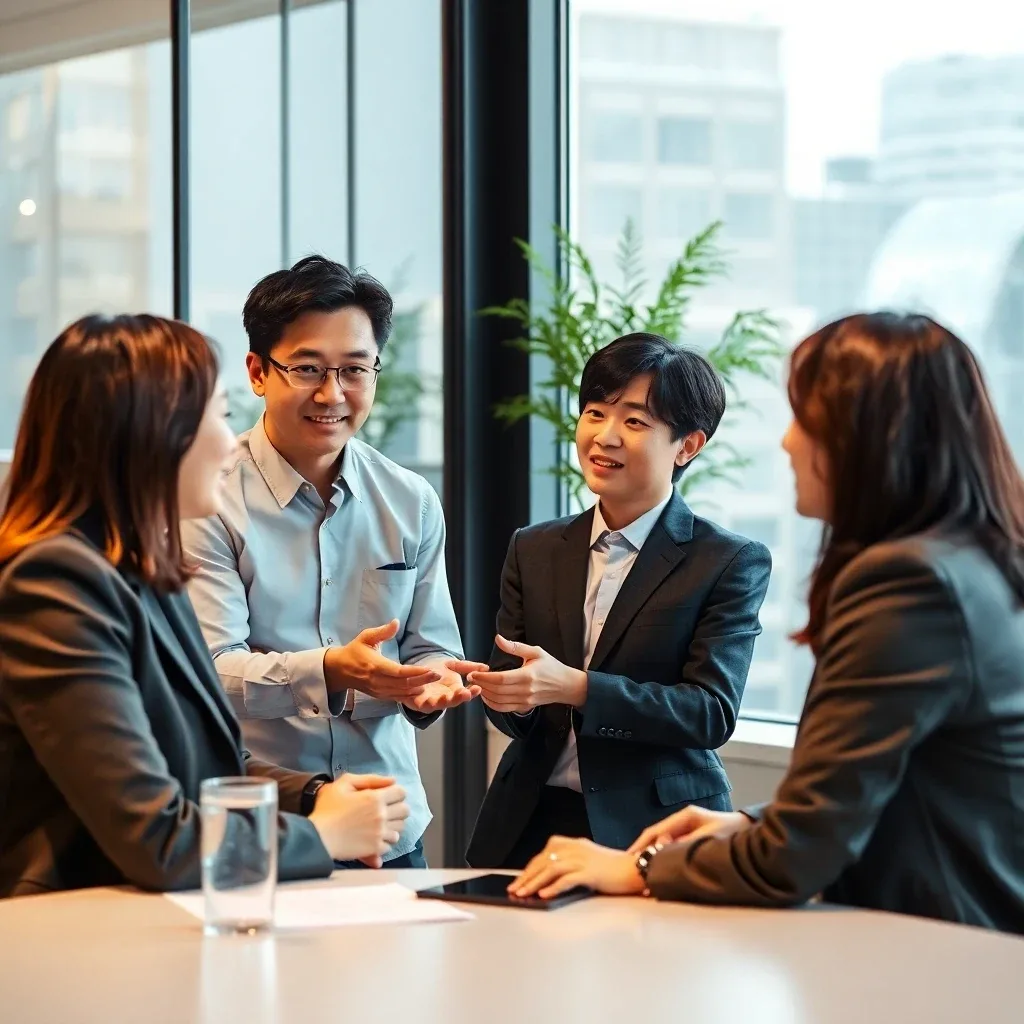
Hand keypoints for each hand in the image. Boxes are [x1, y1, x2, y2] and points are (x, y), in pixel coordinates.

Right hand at [307, 773, 408, 865]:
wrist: (318, 835)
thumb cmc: (328, 807)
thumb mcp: (345, 783)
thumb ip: (370, 779)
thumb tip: (392, 781)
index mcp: (375, 798)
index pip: (401, 793)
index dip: (395, 793)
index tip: (387, 796)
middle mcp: (382, 815)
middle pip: (405, 811)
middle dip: (397, 809)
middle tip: (384, 811)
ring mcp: (379, 833)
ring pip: (399, 829)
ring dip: (392, 827)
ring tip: (378, 826)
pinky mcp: (375, 849)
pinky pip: (389, 846)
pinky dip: (383, 843)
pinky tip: (373, 839)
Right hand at [324, 620, 439, 699]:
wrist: (339, 670)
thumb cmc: (355, 651)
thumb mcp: (366, 637)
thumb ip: (382, 631)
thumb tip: (396, 622)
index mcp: (375, 666)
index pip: (399, 672)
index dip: (416, 672)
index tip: (431, 669)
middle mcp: (377, 681)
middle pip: (404, 684)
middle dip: (423, 680)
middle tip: (438, 675)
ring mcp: (378, 690)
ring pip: (402, 692)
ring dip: (419, 688)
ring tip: (433, 681)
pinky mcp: (379, 695)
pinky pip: (397, 697)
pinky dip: (410, 695)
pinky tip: (422, 689)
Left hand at [401, 662, 481, 712]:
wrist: (418, 671)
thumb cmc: (438, 670)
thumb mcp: (454, 666)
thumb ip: (469, 667)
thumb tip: (486, 668)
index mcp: (455, 692)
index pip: (466, 694)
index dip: (471, 692)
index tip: (478, 688)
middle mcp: (444, 699)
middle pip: (452, 702)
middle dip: (458, 698)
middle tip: (465, 694)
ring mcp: (430, 702)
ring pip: (436, 705)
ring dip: (441, 702)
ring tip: (445, 697)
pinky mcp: (416, 702)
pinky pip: (419, 703)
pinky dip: (422, 700)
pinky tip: (425, 692)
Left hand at [450, 635, 586, 712]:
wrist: (566, 685)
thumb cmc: (552, 667)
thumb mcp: (535, 652)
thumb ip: (515, 647)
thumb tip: (498, 638)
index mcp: (527, 676)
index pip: (500, 679)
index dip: (484, 677)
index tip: (473, 672)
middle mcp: (525, 691)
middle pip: (497, 690)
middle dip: (481, 684)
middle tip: (470, 678)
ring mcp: (525, 701)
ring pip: (498, 701)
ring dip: (484, 694)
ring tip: (476, 685)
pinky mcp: (525, 707)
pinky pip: (504, 708)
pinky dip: (492, 704)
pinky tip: (486, 696)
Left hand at [510, 836, 643, 898]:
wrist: (636, 869)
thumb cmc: (614, 869)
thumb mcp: (589, 860)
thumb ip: (571, 865)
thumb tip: (548, 880)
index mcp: (575, 844)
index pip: (546, 852)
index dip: (531, 867)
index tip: (519, 880)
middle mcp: (577, 848)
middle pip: (545, 859)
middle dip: (527, 876)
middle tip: (514, 889)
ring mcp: (584, 859)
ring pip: (552, 868)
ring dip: (535, 882)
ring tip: (523, 894)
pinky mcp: (591, 873)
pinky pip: (568, 879)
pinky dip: (554, 887)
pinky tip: (544, 895)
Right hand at [627, 806, 750, 855]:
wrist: (751, 831)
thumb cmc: (733, 834)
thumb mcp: (709, 839)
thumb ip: (687, 844)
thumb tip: (665, 850)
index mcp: (685, 817)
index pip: (656, 830)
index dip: (642, 844)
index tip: (631, 857)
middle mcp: (683, 820)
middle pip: (656, 834)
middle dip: (643, 850)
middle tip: (631, 867)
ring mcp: (687, 827)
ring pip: (662, 840)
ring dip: (652, 854)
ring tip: (642, 870)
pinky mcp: (692, 836)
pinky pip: (671, 845)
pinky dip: (662, 855)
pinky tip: (658, 867)